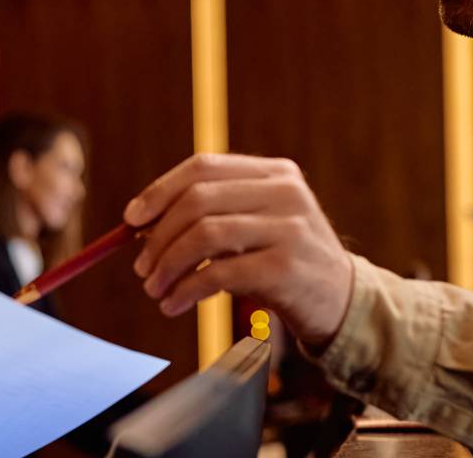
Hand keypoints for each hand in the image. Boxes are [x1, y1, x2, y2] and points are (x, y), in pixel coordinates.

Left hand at [126, 153, 353, 347]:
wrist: (341, 302)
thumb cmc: (282, 261)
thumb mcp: (256, 224)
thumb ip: (210, 212)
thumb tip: (139, 222)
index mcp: (274, 172)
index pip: (203, 167)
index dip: (160, 191)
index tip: (131, 220)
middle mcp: (285, 193)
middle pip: (198, 200)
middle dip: (159, 236)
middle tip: (141, 267)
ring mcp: (289, 229)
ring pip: (205, 236)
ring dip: (168, 266)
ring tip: (155, 290)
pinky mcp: (286, 268)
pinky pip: (219, 274)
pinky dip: (187, 290)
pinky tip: (175, 304)